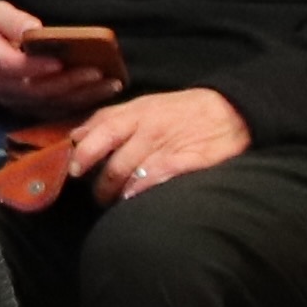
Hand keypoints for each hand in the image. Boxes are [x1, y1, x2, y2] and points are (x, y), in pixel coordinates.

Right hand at [0, 0, 123, 116]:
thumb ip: (11, 21)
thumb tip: (33, 29)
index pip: (13, 68)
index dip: (35, 67)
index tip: (59, 61)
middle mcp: (4, 89)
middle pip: (39, 90)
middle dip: (69, 82)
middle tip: (96, 72)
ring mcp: (20, 103)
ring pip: (53, 103)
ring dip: (83, 94)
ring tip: (110, 82)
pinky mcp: (35, 109)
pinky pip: (61, 110)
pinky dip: (85, 102)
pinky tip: (106, 91)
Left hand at [70, 84, 248, 200]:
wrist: (233, 111)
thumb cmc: (182, 110)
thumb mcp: (145, 104)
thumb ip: (111, 118)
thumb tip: (76, 135)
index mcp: (138, 112)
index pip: (102, 131)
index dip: (84, 153)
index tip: (74, 171)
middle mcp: (150, 129)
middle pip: (115, 163)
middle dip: (102, 187)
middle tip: (99, 198)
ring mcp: (170, 145)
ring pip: (133, 175)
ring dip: (120, 194)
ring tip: (118, 202)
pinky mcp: (190, 161)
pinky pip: (159, 179)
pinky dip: (143, 191)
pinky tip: (137, 198)